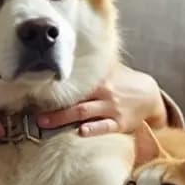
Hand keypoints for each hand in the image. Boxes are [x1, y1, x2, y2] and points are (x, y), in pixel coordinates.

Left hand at [37, 62, 167, 136]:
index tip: (36, 90)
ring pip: (85, 113)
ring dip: (64, 119)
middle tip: (34, 114)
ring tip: (45, 123)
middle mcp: (104, 93)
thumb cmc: (124, 84)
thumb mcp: (110, 70)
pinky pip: (105, 127)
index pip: (74, 84)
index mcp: (99, 80)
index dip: (55, 88)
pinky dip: (93, 129)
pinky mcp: (120, 123)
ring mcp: (111, 109)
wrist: (150, 97)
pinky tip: (81, 132)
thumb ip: (92, 67)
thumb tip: (70, 53)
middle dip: (54, 108)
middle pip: (75, 100)